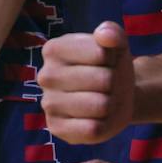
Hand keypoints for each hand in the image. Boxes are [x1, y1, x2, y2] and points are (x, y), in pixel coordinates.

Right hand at [38, 21, 131, 143]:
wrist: (112, 96)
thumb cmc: (109, 66)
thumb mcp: (116, 44)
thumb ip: (113, 33)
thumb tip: (105, 35)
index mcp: (54, 49)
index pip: (101, 53)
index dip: (113, 59)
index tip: (107, 62)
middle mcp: (46, 76)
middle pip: (104, 80)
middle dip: (115, 83)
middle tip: (108, 84)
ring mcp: (49, 104)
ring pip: (101, 105)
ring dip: (112, 104)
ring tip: (104, 100)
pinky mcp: (57, 129)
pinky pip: (92, 129)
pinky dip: (104, 125)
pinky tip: (97, 118)